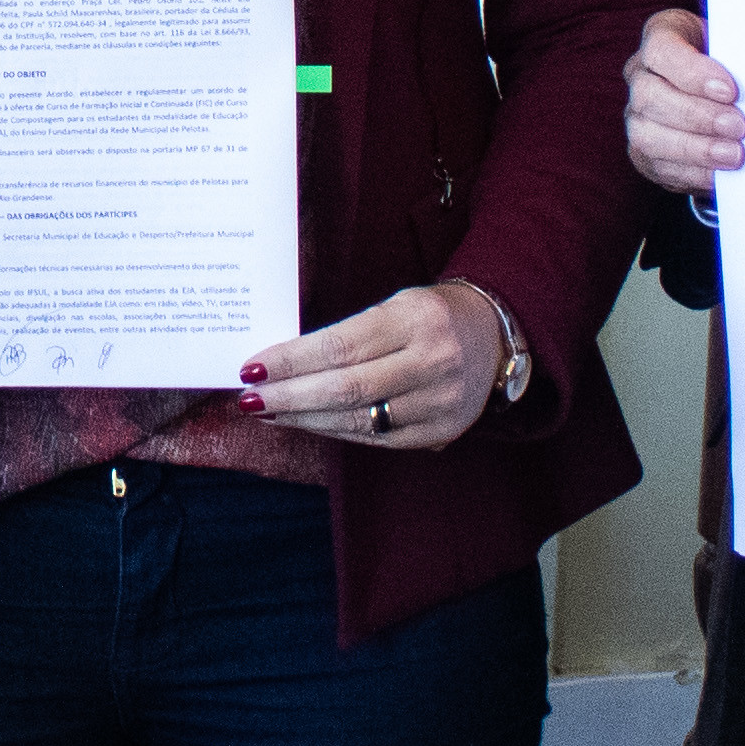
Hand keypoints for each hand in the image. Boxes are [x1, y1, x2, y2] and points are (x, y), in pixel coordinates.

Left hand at [246, 284, 508, 451]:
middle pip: (345, 388)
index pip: (341, 345)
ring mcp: (440, 402)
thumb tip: (283, 363)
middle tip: (249, 398)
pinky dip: (335, 431)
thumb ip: (348, 334)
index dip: (292, 360)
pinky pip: (376, 440)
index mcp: (417, 319)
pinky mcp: (441, 432)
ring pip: (358, 420)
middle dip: (289, 396)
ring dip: (304, 418)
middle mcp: (433, 361)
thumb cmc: (429, 315)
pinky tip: (306, 423)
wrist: (495, 336)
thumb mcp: (395, 305)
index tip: (252, 367)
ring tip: (268, 411)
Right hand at [624, 7, 743, 197]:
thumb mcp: (736, 46)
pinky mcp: (643, 151)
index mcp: (661, 36)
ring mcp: (636, 115)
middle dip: (698, 116)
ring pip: (647, 135)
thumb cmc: (730, 62)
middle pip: (650, 96)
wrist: (720, 91)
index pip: (662, 50)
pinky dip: (693, 173)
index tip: (730, 90)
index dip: (693, 73)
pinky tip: (722, 174)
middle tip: (739, 127)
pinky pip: (659, 166)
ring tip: (735, 155)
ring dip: (695, 149)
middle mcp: (639, 74)